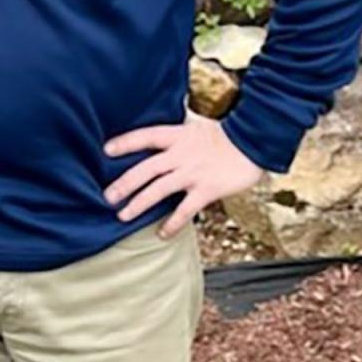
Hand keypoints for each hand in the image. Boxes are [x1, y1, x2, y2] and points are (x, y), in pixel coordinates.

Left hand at [103, 115, 264, 237]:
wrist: (255, 140)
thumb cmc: (227, 134)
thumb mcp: (197, 126)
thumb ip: (178, 135)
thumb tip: (161, 138)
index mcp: (177, 136)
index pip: (145, 137)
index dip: (125, 143)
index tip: (106, 150)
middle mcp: (180, 154)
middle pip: (145, 169)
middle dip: (124, 184)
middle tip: (107, 197)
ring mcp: (193, 173)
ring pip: (159, 190)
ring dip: (139, 203)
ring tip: (123, 215)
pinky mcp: (207, 190)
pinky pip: (185, 210)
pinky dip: (172, 223)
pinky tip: (161, 234)